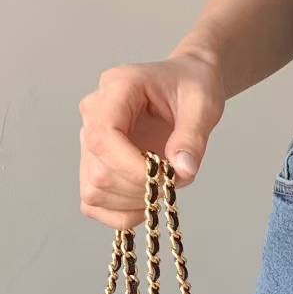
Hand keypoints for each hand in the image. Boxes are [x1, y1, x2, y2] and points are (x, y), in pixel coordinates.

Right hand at [77, 48, 224, 228]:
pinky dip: (120, 212)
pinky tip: (147, 200)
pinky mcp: (94, 161)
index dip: (131, 167)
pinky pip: (93, 201)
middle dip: (140, 186)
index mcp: (117, 88)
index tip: (166, 177)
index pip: (103, 137)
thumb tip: (182, 172)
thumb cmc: (193, 85)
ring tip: (165, 183)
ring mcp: (89, 139)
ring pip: (94, 190)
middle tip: (177, 177)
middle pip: (99, 170)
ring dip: (133, 201)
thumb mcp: (203, 103)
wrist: (187, 81)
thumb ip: (193, 136)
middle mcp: (94, 113)